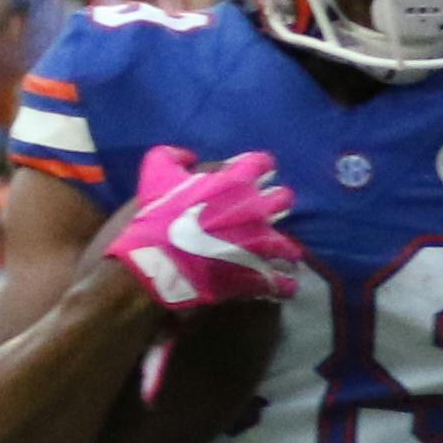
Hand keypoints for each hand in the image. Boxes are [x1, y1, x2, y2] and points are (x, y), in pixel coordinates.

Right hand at [104, 142, 299, 313]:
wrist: (156, 264)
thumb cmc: (156, 218)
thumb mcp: (154, 174)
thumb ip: (171, 156)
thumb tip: (189, 156)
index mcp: (236, 182)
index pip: (263, 163)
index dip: (259, 168)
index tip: (255, 175)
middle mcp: (256, 209)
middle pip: (284, 199)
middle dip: (277, 203)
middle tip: (265, 212)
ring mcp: (260, 244)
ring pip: (288, 245)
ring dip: (284, 249)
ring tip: (279, 255)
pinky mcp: (257, 276)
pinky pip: (281, 282)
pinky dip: (284, 286)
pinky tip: (283, 286)